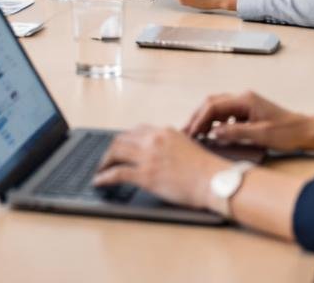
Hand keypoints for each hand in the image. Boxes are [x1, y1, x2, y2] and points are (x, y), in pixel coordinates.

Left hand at [92, 125, 223, 209]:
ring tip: (99, 170)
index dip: (124, 140)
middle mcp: (153, 140)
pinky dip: (104, 177)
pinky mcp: (145, 175)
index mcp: (164, 132)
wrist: (214, 180)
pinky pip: (117, 173)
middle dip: (110, 150)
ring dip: (103, 162)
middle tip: (105, 159)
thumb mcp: (187, 145)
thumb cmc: (207, 169)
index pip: (136, 131)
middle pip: (121, 139)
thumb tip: (163, 151)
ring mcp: (148, 157)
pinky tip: (99, 181)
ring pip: (115, 152)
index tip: (119, 147)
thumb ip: (171, 144)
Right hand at [186, 91, 313, 151]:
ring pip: (217, 107)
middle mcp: (242, 98)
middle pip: (212, 103)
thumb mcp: (261, 135)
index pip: (214, 105)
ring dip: (204, 119)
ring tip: (195, 134)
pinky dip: (214, 122)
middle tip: (186, 132)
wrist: (304, 131)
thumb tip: (213, 132)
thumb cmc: (287, 133)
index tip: (191, 133)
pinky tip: (212, 133)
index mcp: (245, 100)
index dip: (200, 119)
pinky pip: (225, 113)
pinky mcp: (247, 111)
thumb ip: (236, 132)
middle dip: (197, 117)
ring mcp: (244, 103)